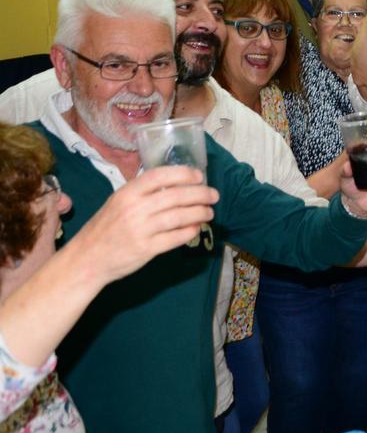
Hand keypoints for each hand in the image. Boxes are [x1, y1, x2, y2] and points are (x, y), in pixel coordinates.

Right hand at [74, 167, 217, 283]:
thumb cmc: (106, 227)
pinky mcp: (146, 249)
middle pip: (176, 196)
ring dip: (199, 213)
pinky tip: (196, 228)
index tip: (199, 176)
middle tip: (213, 195)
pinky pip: (175, 238)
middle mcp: (134, 209)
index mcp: (127, 193)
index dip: (183, 174)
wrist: (87, 258)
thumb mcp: (118, 202)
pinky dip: (189, 231)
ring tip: (209, 212)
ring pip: (179, 217)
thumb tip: (176, 182)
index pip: (159, 176)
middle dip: (200, 194)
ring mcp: (140, 230)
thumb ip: (142, 192)